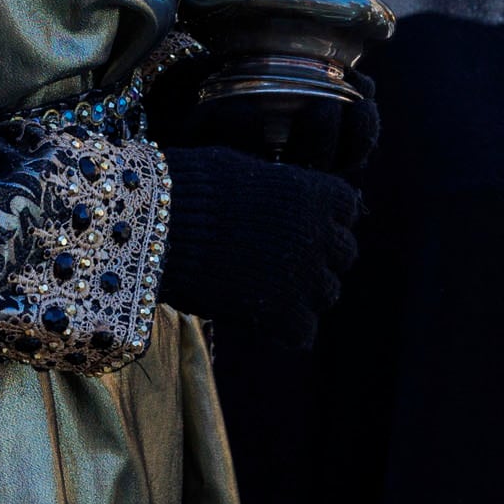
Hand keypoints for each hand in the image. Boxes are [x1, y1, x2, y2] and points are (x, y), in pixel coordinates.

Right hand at [157, 146, 361, 350]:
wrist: (156, 225)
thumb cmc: (189, 187)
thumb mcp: (244, 172)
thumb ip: (278, 189)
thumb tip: (284, 197)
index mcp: (313, 193)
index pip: (347, 208)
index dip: (322, 214)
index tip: (296, 218)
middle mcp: (319, 235)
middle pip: (344, 253)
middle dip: (318, 254)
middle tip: (280, 257)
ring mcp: (305, 277)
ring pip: (328, 292)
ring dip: (304, 290)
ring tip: (266, 286)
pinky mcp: (284, 315)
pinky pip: (304, 332)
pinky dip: (285, 328)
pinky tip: (259, 315)